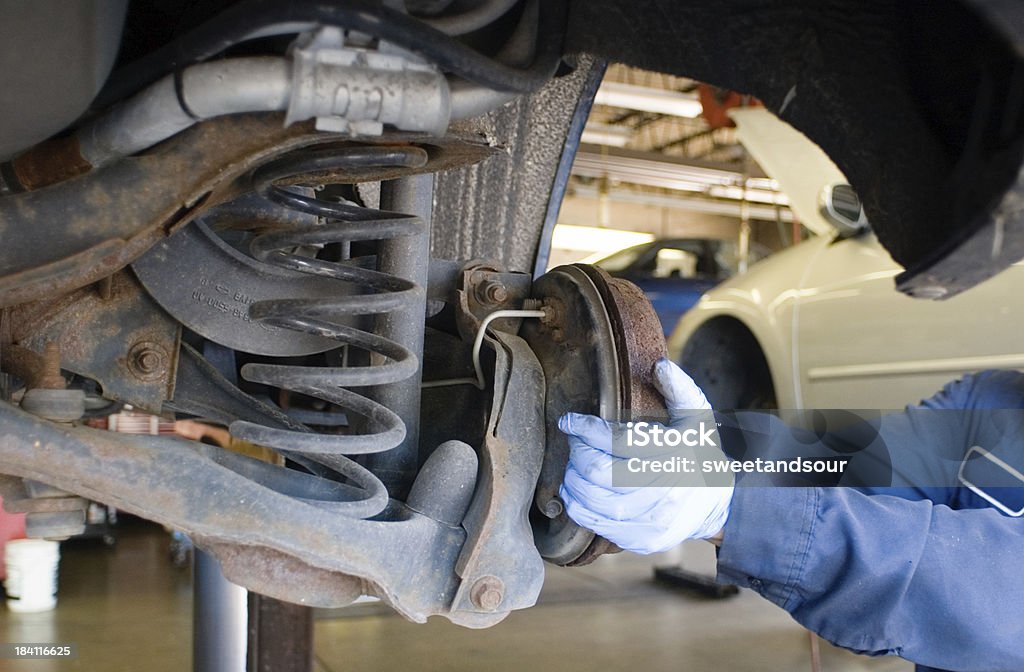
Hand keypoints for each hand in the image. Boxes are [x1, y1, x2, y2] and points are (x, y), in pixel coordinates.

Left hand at [557, 358, 733, 553]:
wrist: (718, 502)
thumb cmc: (699, 451)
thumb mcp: (696, 415)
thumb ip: (679, 388)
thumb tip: (660, 366)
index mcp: (675, 454)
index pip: (617, 441)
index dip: (585, 429)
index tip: (569, 421)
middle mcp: (665, 489)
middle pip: (599, 472)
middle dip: (578, 453)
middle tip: (575, 443)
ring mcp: (654, 518)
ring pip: (594, 500)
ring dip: (573, 480)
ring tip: (574, 466)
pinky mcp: (644, 539)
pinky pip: (599, 525)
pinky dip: (579, 507)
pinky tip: (577, 492)